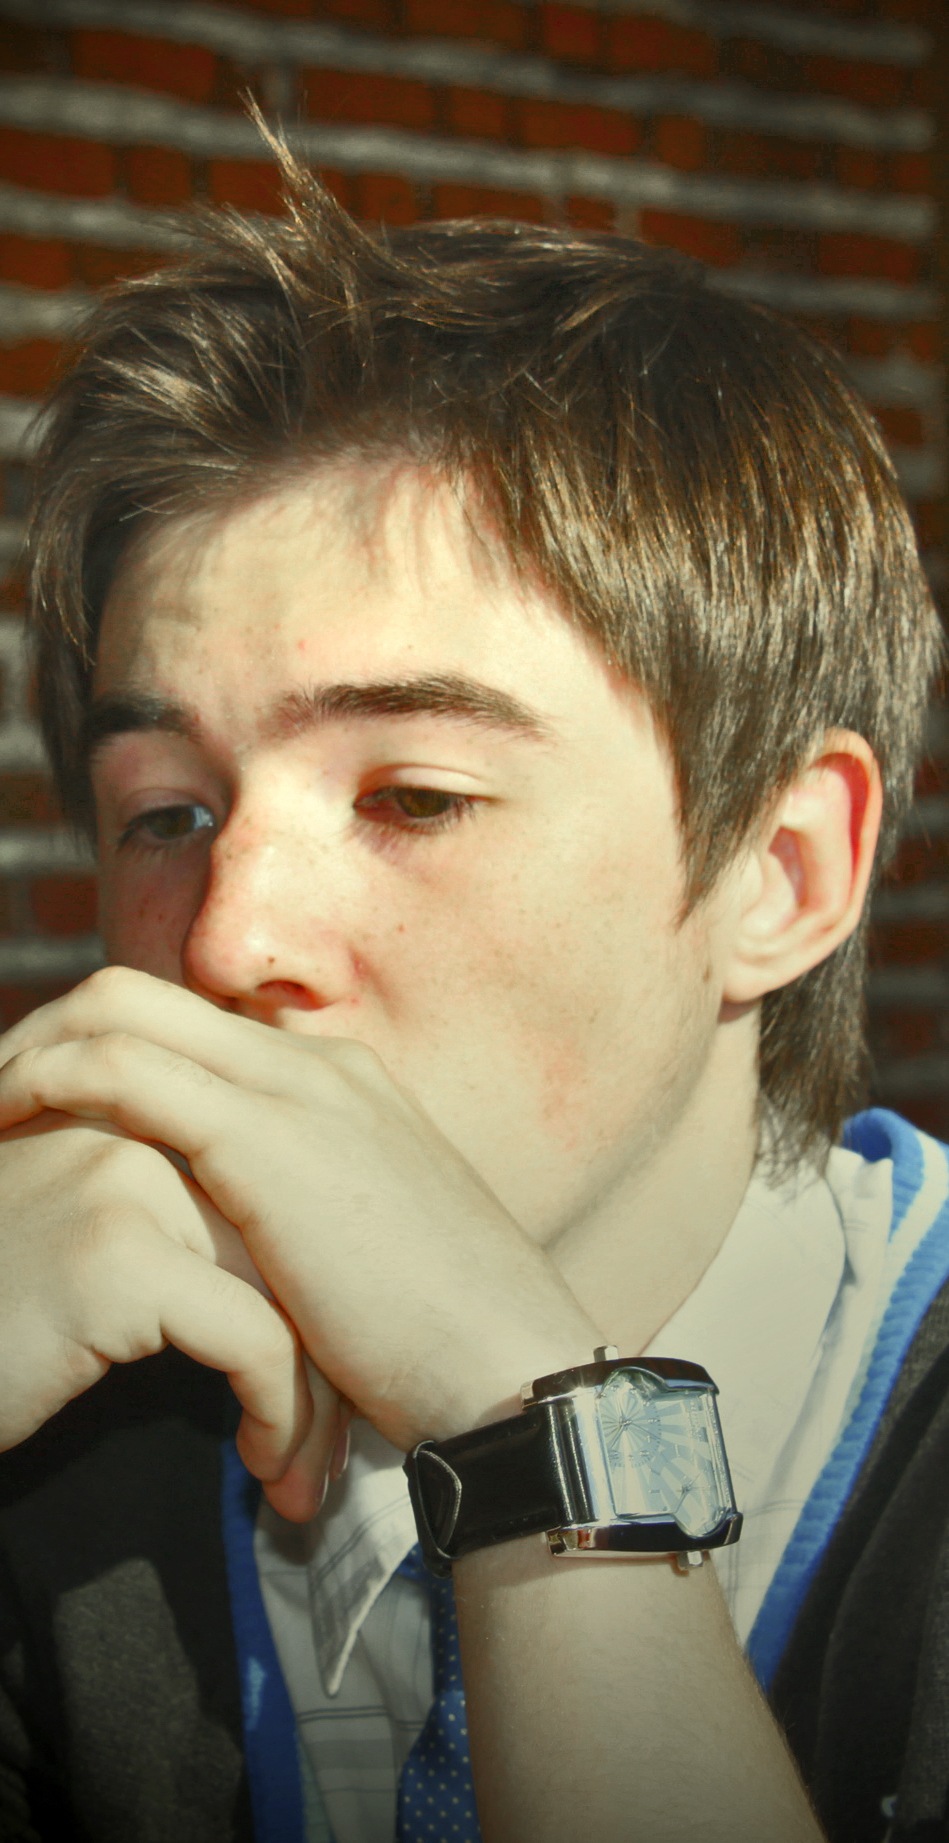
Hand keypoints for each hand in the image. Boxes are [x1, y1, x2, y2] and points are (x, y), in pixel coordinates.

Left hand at [0, 969, 598, 1449]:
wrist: (510, 1369)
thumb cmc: (441, 1341)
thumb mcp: (368, 1255)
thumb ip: (306, 1222)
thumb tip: (252, 1254)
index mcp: (341, 1083)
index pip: (192, 1028)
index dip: (104, 1051)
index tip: (42, 1104)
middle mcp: (315, 1064)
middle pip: (141, 994)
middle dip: (49, 1029)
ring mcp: (293, 1089)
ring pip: (119, 1010)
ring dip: (31, 1049)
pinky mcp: (264, 1140)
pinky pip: (124, 1071)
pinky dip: (48, 1080)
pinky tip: (2, 1121)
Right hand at [0, 1107, 346, 1519]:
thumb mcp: (94, 1236)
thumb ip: (180, 1215)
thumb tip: (303, 1285)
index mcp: (147, 1103)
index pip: (280, 1188)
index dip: (322, 1287)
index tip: (337, 1372)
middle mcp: (144, 1122)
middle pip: (294, 1235)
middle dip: (334, 1348)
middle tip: (341, 1442)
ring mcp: (129, 1180)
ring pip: (290, 1289)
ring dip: (319, 1398)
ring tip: (310, 1477)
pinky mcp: (116, 1256)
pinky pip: (253, 1341)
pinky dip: (279, 1414)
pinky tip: (262, 1468)